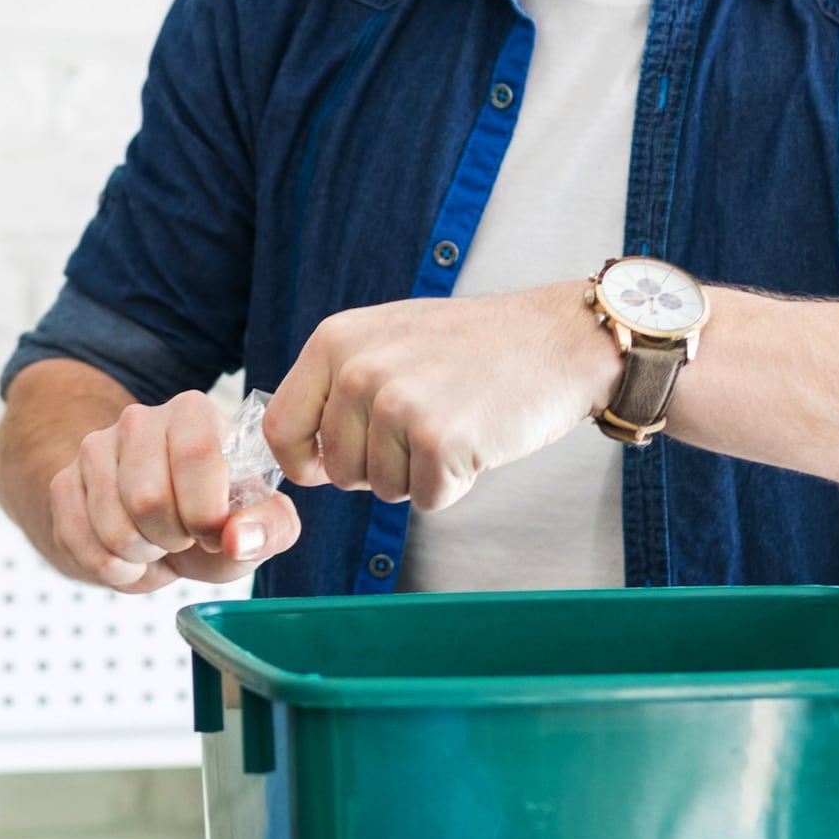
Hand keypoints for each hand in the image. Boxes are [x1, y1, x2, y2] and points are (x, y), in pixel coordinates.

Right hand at [43, 387, 298, 594]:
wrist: (151, 524)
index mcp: (194, 413)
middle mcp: (139, 419)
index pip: (196, 454)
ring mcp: (94, 448)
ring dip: (139, 557)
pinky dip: (108, 566)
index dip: (206, 514)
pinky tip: (125, 554)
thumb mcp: (256, 523)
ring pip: (112, 528)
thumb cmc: (211, 517)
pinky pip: (78, 541)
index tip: (214, 534)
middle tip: (179, 539)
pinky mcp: (63, 481)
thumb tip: (235, 539)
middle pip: (147, 499)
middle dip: (169, 540)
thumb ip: (270, 527)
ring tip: (153, 545)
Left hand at [261, 283, 615, 512]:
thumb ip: (338, 384)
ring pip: (381, 489)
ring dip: (418, 476)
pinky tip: (477, 441)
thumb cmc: (475, 345)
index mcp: (336, 341)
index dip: (304, 462)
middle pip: (337, 469)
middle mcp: (358, 370)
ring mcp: (398, 405)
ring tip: (455, 424)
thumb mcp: (389, 339)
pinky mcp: (439, 441)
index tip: (326, 469)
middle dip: (377, 468)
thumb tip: (299, 454)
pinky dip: (453, 485)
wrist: (557, 339)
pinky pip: (427, 499)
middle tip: (426, 426)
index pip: (281, 427)